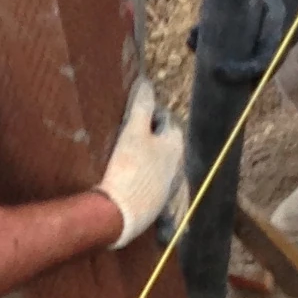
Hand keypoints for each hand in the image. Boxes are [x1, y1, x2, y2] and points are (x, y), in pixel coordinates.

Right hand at [96, 79, 184, 247]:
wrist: (120, 215)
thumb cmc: (129, 170)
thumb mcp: (132, 132)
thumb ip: (141, 105)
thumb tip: (146, 82)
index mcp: (175, 145)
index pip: (165, 119)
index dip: (149, 111)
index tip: (133, 108)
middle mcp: (177, 165)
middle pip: (164, 142)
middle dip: (149, 133)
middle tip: (128, 128)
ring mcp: (168, 186)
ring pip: (159, 163)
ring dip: (147, 156)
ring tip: (127, 152)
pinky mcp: (156, 202)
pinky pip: (153, 183)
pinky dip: (144, 176)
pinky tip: (130, 177)